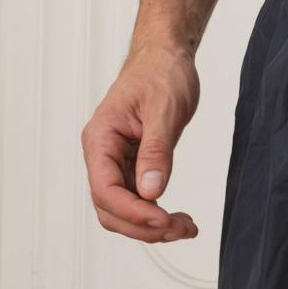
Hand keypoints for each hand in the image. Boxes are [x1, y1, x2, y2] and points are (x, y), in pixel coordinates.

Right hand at [81, 43, 200, 242]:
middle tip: (181, 229)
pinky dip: (158, 216)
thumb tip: (151, 192)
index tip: (164, 220)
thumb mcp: (164, 111)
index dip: (134, 212)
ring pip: (124, 212)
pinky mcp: (132, 168)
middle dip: (144, 227)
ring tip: (186, 227)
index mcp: (101, 138)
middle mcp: (102, 154)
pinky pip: (138, 203)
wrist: (165, 59)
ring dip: (152, 227)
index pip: (105, 190)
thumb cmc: (161, 74)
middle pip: (111, 210)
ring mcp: (116, 164)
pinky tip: (180, 219)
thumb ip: (156, 152)